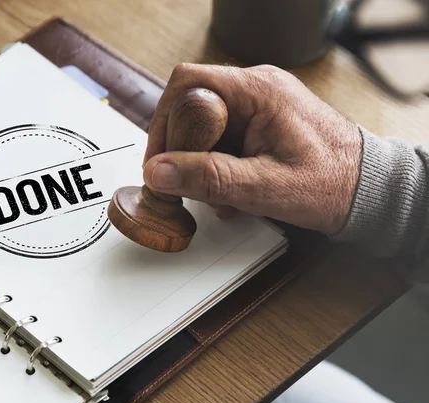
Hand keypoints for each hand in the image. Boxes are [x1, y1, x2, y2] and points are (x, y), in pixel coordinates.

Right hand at [142, 63, 361, 233]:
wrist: (367, 190)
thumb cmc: (332, 184)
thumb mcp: (264, 187)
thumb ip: (208, 178)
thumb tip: (159, 172)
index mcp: (259, 91)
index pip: (188, 85)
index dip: (164, 122)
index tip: (159, 160)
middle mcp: (257, 89)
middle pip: (192, 107)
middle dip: (183, 150)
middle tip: (186, 183)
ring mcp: (259, 105)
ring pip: (205, 126)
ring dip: (201, 163)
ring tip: (219, 195)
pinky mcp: (261, 122)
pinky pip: (223, 137)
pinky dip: (217, 165)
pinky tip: (230, 190)